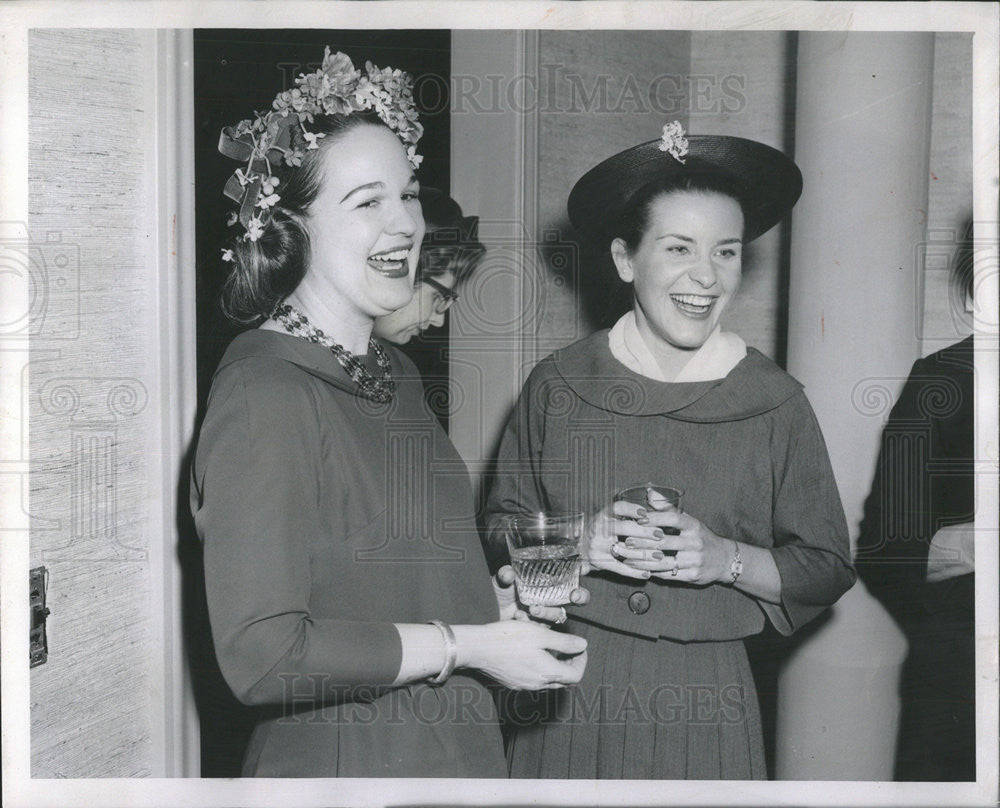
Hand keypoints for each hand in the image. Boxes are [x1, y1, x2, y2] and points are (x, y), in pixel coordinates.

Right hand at [453, 620, 587, 689]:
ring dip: (554, 666)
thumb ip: (564, 642)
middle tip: (567, 647)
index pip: (576, 675)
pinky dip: (540, 668)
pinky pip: (534, 680)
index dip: (582, 661)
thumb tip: (583, 645)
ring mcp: (524, 686)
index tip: (579, 647)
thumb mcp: (539, 634)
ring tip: (550, 648)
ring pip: (548, 680)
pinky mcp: (513, 683)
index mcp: (548, 673)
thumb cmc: (508, 638)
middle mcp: (537, 684)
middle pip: (564, 680)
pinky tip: (532, 653)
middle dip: (569, 664)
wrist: (477, 648)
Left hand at [493, 565, 589, 623]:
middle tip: (574, 596)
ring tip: (533, 609)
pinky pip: (542, 627)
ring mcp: (548, 612)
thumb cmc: (499, 593)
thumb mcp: (500, 581)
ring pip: (559, 614)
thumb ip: (505, 575)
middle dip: (581, 596)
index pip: (571, 572)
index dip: (581, 569)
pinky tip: (518, 616)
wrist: (488, 614)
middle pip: (577, 596)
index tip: (584, 568)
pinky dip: (531, 622)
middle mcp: (552, 596)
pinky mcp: (540, 628)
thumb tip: (508, 573)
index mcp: (548, 579)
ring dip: (548, 611)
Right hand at [581, 501, 669, 580]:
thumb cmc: (600, 530)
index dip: (632, 509)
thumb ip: (626, 512)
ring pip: (624, 549)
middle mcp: (598, 529)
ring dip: (645, 554)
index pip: (617, 507)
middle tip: (661, 535)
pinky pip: (619, 568)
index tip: (646, 513)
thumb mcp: (608, 517)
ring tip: (659, 556)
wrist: (578, 547)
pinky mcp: (599, 562)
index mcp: (602, 515)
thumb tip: (652, 497)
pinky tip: (646, 573)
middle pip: (624, 527)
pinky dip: (634, 572)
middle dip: (645, 531)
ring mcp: (597, 546)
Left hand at [611, 509, 730, 584]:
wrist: (724, 559)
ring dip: (642, 561)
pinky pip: (668, 575)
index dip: (655, 518)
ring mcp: (695, 560)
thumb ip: (668, 509)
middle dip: (642, 542)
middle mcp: (695, 542)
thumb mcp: (689, 521)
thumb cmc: (700, 536)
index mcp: (694, 525)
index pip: (673, 519)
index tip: (637, 518)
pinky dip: (652, 572)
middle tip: (625, 541)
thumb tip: (650, 492)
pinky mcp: (693, 575)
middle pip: (664, 542)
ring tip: (626, 558)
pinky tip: (639, 569)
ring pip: (664, 562)